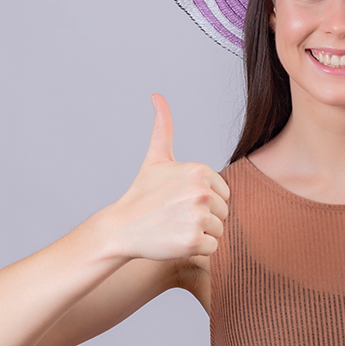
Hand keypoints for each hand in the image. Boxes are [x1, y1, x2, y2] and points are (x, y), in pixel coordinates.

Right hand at [108, 93, 229, 260]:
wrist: (121, 228)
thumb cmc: (142, 195)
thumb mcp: (156, 159)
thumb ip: (163, 127)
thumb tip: (157, 95)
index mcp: (200, 171)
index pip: (223, 193)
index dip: (204, 201)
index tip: (179, 201)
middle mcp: (202, 191)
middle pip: (223, 212)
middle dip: (203, 218)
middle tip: (176, 217)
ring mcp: (198, 216)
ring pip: (219, 231)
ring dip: (200, 234)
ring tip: (175, 228)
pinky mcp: (194, 240)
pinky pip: (212, 249)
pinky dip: (197, 250)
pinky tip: (176, 241)